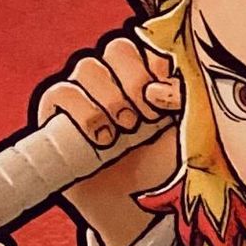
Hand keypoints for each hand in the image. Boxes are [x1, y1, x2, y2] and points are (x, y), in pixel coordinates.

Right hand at [34, 34, 182, 245]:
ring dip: (112, 99)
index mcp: (148, 71)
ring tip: (128, 130)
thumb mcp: (188, 128)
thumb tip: (161, 88)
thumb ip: (186, 98)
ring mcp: (84, 91)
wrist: (133, 202)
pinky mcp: (57, 110)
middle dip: (136, 81)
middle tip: (150, 116)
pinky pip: (63, 92)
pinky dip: (86, 114)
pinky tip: (103, 138)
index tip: (170, 97)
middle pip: (117, 48)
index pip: (147, 42)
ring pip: (89, 67)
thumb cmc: (162, 161)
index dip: (158, 64)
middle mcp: (114, 75)